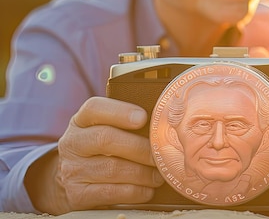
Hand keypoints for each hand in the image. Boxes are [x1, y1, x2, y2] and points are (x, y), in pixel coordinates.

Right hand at [26, 97, 163, 213]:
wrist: (70, 185)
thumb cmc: (102, 151)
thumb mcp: (106, 131)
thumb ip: (127, 125)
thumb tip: (163, 125)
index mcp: (81, 121)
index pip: (94, 108)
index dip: (120, 112)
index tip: (143, 117)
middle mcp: (72, 143)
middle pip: (105, 138)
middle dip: (140, 147)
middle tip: (161, 153)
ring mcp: (72, 170)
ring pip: (112, 168)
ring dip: (143, 173)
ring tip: (160, 174)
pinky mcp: (77, 195)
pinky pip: (111, 192)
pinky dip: (135, 192)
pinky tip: (148, 190)